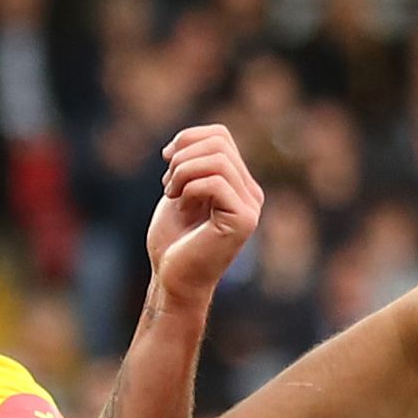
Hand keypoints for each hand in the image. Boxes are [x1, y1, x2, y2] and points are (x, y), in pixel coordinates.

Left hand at [145, 124, 264, 303]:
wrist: (171, 282)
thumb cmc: (172, 244)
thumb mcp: (179, 193)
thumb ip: (191, 165)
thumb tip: (187, 139)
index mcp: (238, 185)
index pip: (221, 136)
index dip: (189, 138)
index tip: (167, 160)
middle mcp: (250, 194)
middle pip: (220, 142)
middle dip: (184, 156)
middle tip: (167, 184)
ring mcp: (250, 208)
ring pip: (219, 159)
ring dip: (183, 171)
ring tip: (171, 193)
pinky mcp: (243, 221)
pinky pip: (217, 182)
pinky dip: (190, 186)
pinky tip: (179, 203)